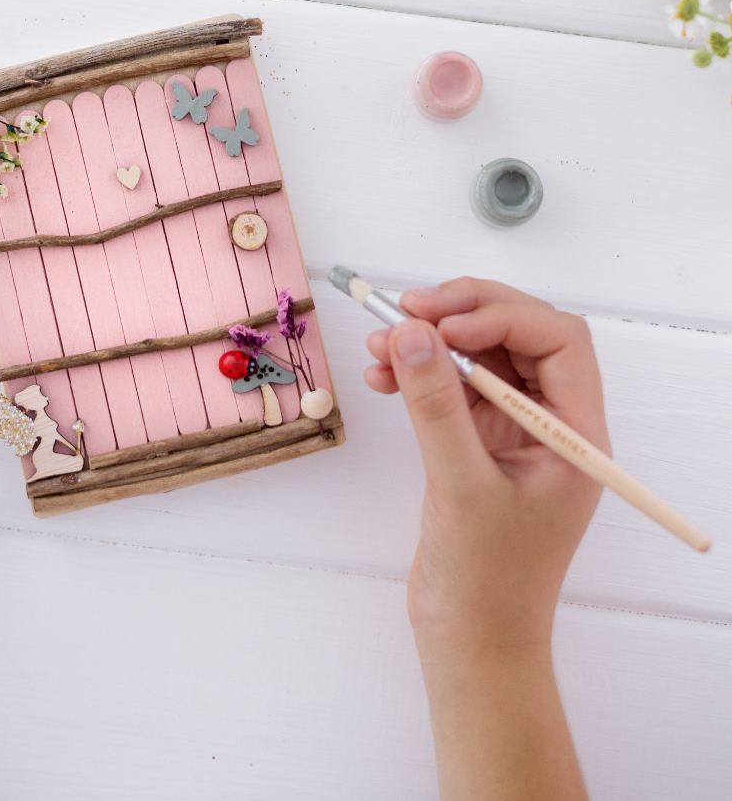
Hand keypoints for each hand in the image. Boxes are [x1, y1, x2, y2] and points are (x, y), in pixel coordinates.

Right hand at [366, 279, 605, 800]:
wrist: (470, 642)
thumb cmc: (487, 580)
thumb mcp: (461, 484)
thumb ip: (435, 403)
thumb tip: (410, 331)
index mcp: (575, 432)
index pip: (557, 341)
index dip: (502, 318)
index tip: (443, 326)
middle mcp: (549, 422)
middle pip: (517, 335)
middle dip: (461, 315)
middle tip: (405, 310)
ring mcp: (511, 430)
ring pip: (477, 355)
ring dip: (429, 340)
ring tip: (377, 343)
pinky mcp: (475, 442)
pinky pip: (449, 384)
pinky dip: (415, 372)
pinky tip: (380, 375)